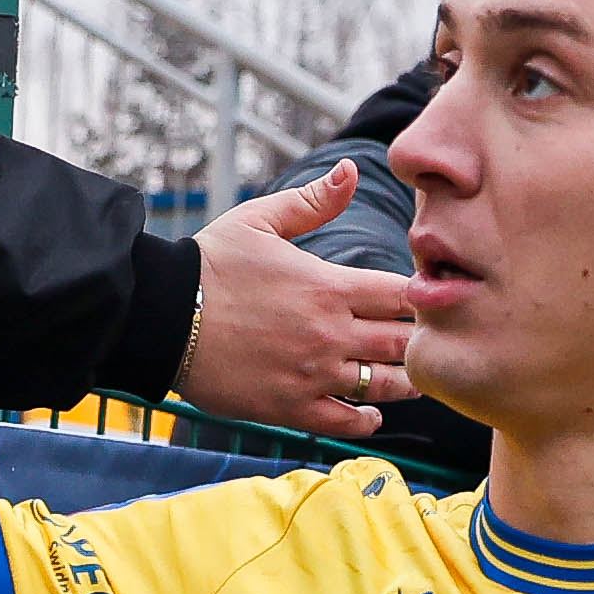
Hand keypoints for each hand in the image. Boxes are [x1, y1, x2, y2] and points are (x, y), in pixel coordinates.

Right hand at [175, 162, 420, 435]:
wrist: (163, 316)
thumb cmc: (210, 264)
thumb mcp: (260, 221)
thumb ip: (313, 201)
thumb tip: (353, 170)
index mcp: (329, 287)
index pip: (404, 296)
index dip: (423, 297)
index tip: (425, 300)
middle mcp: (330, 334)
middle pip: (404, 343)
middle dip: (421, 341)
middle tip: (430, 342)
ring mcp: (313, 374)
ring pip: (383, 386)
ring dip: (404, 383)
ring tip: (412, 378)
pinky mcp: (292, 408)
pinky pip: (347, 423)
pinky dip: (368, 420)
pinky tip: (373, 413)